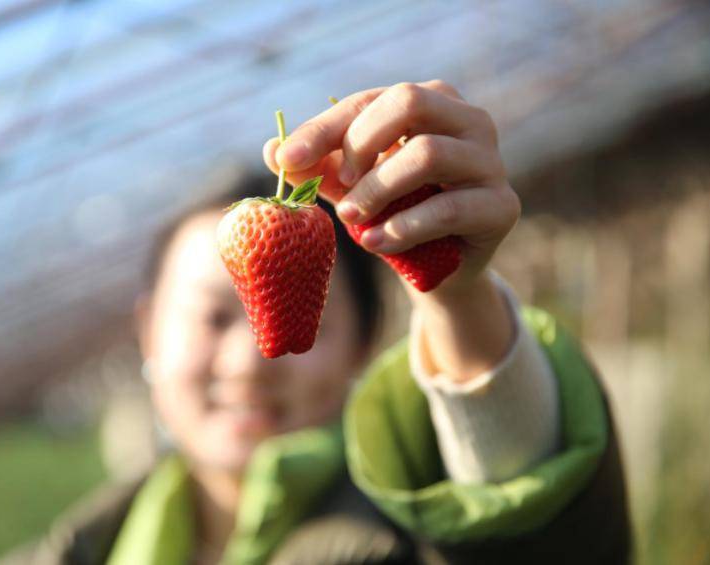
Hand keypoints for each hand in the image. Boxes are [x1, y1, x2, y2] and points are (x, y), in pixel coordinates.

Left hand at [262, 81, 519, 296]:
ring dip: (378, 189)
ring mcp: (490, 162)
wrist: (440, 270)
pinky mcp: (502, 207)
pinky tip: (374, 243)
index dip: (325, 129)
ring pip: (428, 154)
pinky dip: (403, 227)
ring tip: (350, 219)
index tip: (288, 160)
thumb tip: (271, 150)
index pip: (371, 101)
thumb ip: (318, 168)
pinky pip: (448, 209)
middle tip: (338, 184)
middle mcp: (469, 121)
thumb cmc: (395, 215)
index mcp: (432, 103)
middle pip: (409, 102)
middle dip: (361, 142)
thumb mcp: (351, 187)